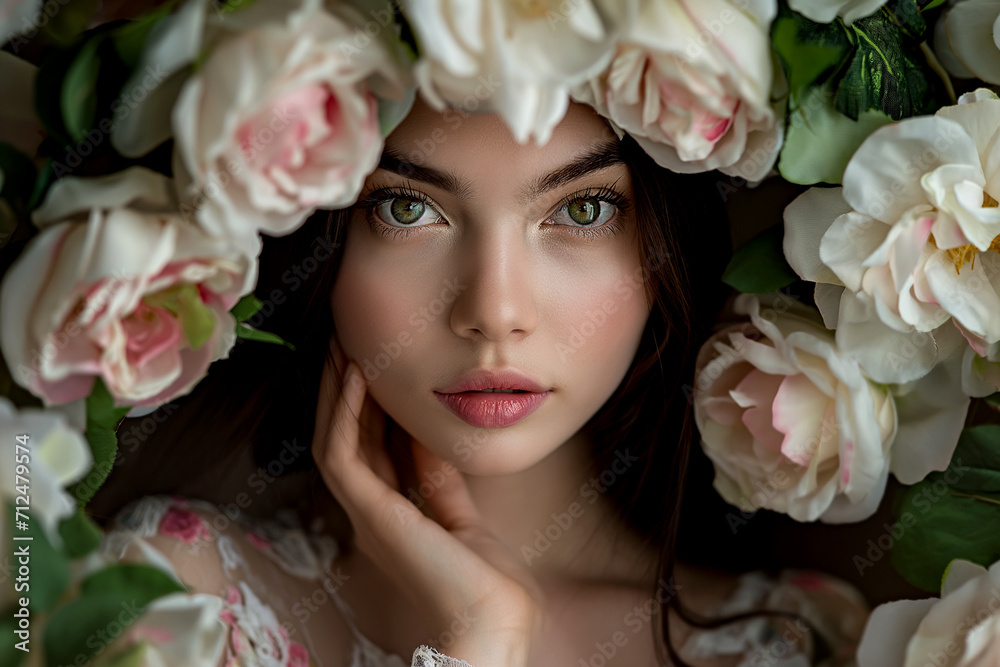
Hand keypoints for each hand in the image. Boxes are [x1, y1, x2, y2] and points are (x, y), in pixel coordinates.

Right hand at [312, 336, 547, 666]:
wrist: (493, 624)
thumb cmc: (488, 585)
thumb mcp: (463, 516)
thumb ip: (439, 478)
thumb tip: (428, 435)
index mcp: (395, 517)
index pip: (373, 448)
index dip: (369, 405)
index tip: (374, 362)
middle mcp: (372, 513)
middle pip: (348, 437)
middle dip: (346, 389)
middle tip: (346, 341)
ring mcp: (365, 514)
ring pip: (334, 440)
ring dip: (336, 392)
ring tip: (341, 347)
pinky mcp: (367, 513)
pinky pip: (342, 453)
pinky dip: (345, 412)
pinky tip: (354, 377)